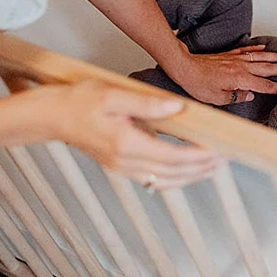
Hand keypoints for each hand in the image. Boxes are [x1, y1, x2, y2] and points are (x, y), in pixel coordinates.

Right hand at [37, 80, 223, 190]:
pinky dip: (173, 177)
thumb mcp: (114, 94)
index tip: (218, 150)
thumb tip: (176, 108)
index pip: (172, 157)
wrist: (52, 116)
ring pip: (164, 181)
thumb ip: (147, 103)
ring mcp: (122, 168)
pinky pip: (153, 179)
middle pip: (172, 174)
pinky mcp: (120, 167)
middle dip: (201, 169)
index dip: (198, 157)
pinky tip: (186, 170)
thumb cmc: (79, 101)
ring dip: (190, 177)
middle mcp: (125, 162)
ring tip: (212, 167)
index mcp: (126, 144)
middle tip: (224, 159)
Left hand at [166, 44, 276, 105]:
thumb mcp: (217, 98)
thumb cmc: (198, 84)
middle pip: (268, 68)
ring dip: (276, 57)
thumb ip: (236, 97)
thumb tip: (250, 95)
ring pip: (261, 57)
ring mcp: (236, 59)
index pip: (265, 85)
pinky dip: (257, 49)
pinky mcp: (229, 55)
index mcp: (241, 79)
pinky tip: (264, 48)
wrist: (185, 67)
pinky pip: (247, 51)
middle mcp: (241, 67)